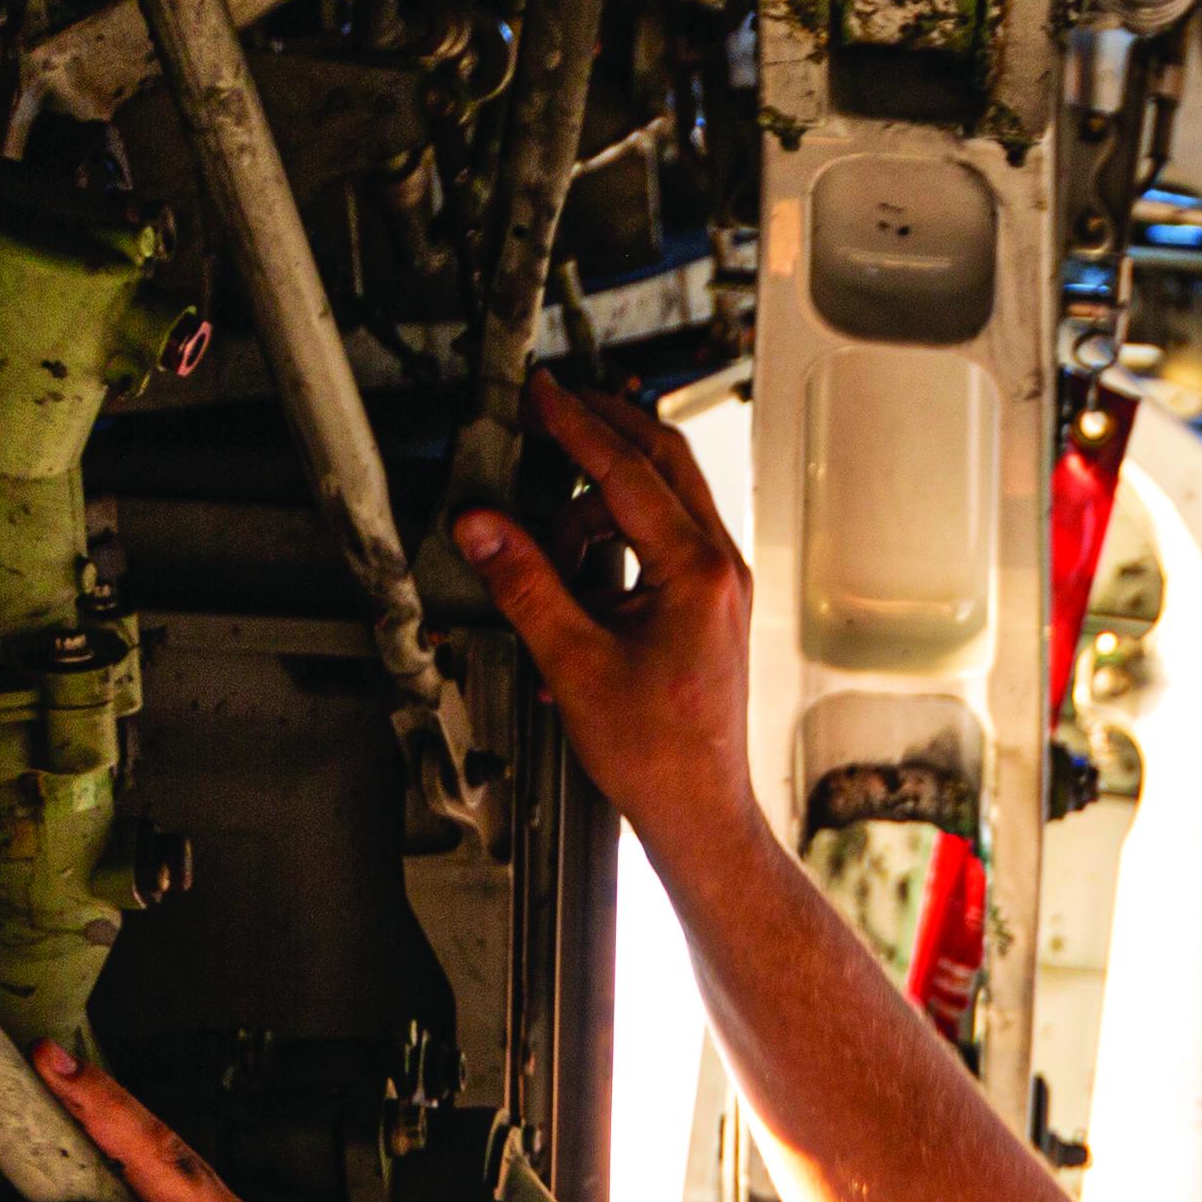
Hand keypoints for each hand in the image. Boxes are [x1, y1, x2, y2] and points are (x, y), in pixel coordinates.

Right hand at [467, 372, 755, 854]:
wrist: (699, 808)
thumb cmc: (656, 753)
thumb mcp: (572, 662)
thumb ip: (523, 584)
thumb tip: (482, 525)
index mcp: (696, 572)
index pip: (627, 471)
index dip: (575, 426)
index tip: (540, 392)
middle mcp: (719, 568)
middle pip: (662, 463)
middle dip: (602, 432)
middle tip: (549, 414)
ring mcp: (719, 585)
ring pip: (660, 503)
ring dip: (597, 508)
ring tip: (544, 555)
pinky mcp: (708, 605)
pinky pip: (659, 543)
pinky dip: (612, 546)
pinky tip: (573, 593)